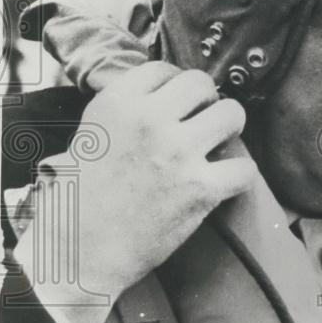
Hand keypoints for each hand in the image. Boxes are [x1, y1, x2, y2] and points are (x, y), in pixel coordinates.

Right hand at [20, 62, 256, 321]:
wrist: (79, 252)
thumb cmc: (76, 200)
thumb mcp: (88, 136)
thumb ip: (123, 112)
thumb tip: (158, 98)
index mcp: (117, 104)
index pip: (162, 69)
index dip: (174, 85)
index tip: (177, 102)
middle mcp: (150, 120)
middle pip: (202, 84)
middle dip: (206, 100)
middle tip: (202, 120)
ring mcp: (178, 153)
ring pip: (232, 114)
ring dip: (230, 127)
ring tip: (219, 143)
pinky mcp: (201, 189)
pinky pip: (244, 168)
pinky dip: (240, 176)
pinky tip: (226, 181)